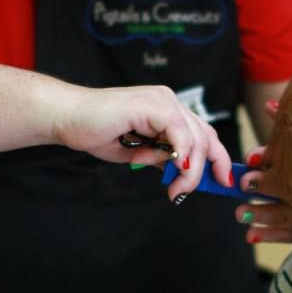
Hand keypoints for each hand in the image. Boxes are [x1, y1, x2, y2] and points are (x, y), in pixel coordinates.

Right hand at [56, 84, 232, 200]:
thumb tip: (182, 171)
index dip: (217, 158)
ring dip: (190, 170)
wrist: (69, 119)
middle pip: (205, 136)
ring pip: (195, 137)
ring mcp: (162, 100)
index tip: (222, 182)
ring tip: (176, 189)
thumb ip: (161, 158)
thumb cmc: (97, 133)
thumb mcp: (138, 153)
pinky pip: (178, 131)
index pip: (203, 134)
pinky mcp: (152, 103)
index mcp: (167, 111)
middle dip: (207, 169)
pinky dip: (181, 153)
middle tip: (187, 192)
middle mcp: (169, 101)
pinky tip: (174, 169)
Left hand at [233, 99, 291, 242]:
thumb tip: (269, 105)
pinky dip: (270, 234)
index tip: (252, 161)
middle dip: (263, 189)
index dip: (269, 162)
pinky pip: (289, 234)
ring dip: (262, 215)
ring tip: (241, 213)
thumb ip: (285, 123)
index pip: (289, 166)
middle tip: (245, 186)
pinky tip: (250, 234)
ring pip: (287, 216)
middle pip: (288, 190)